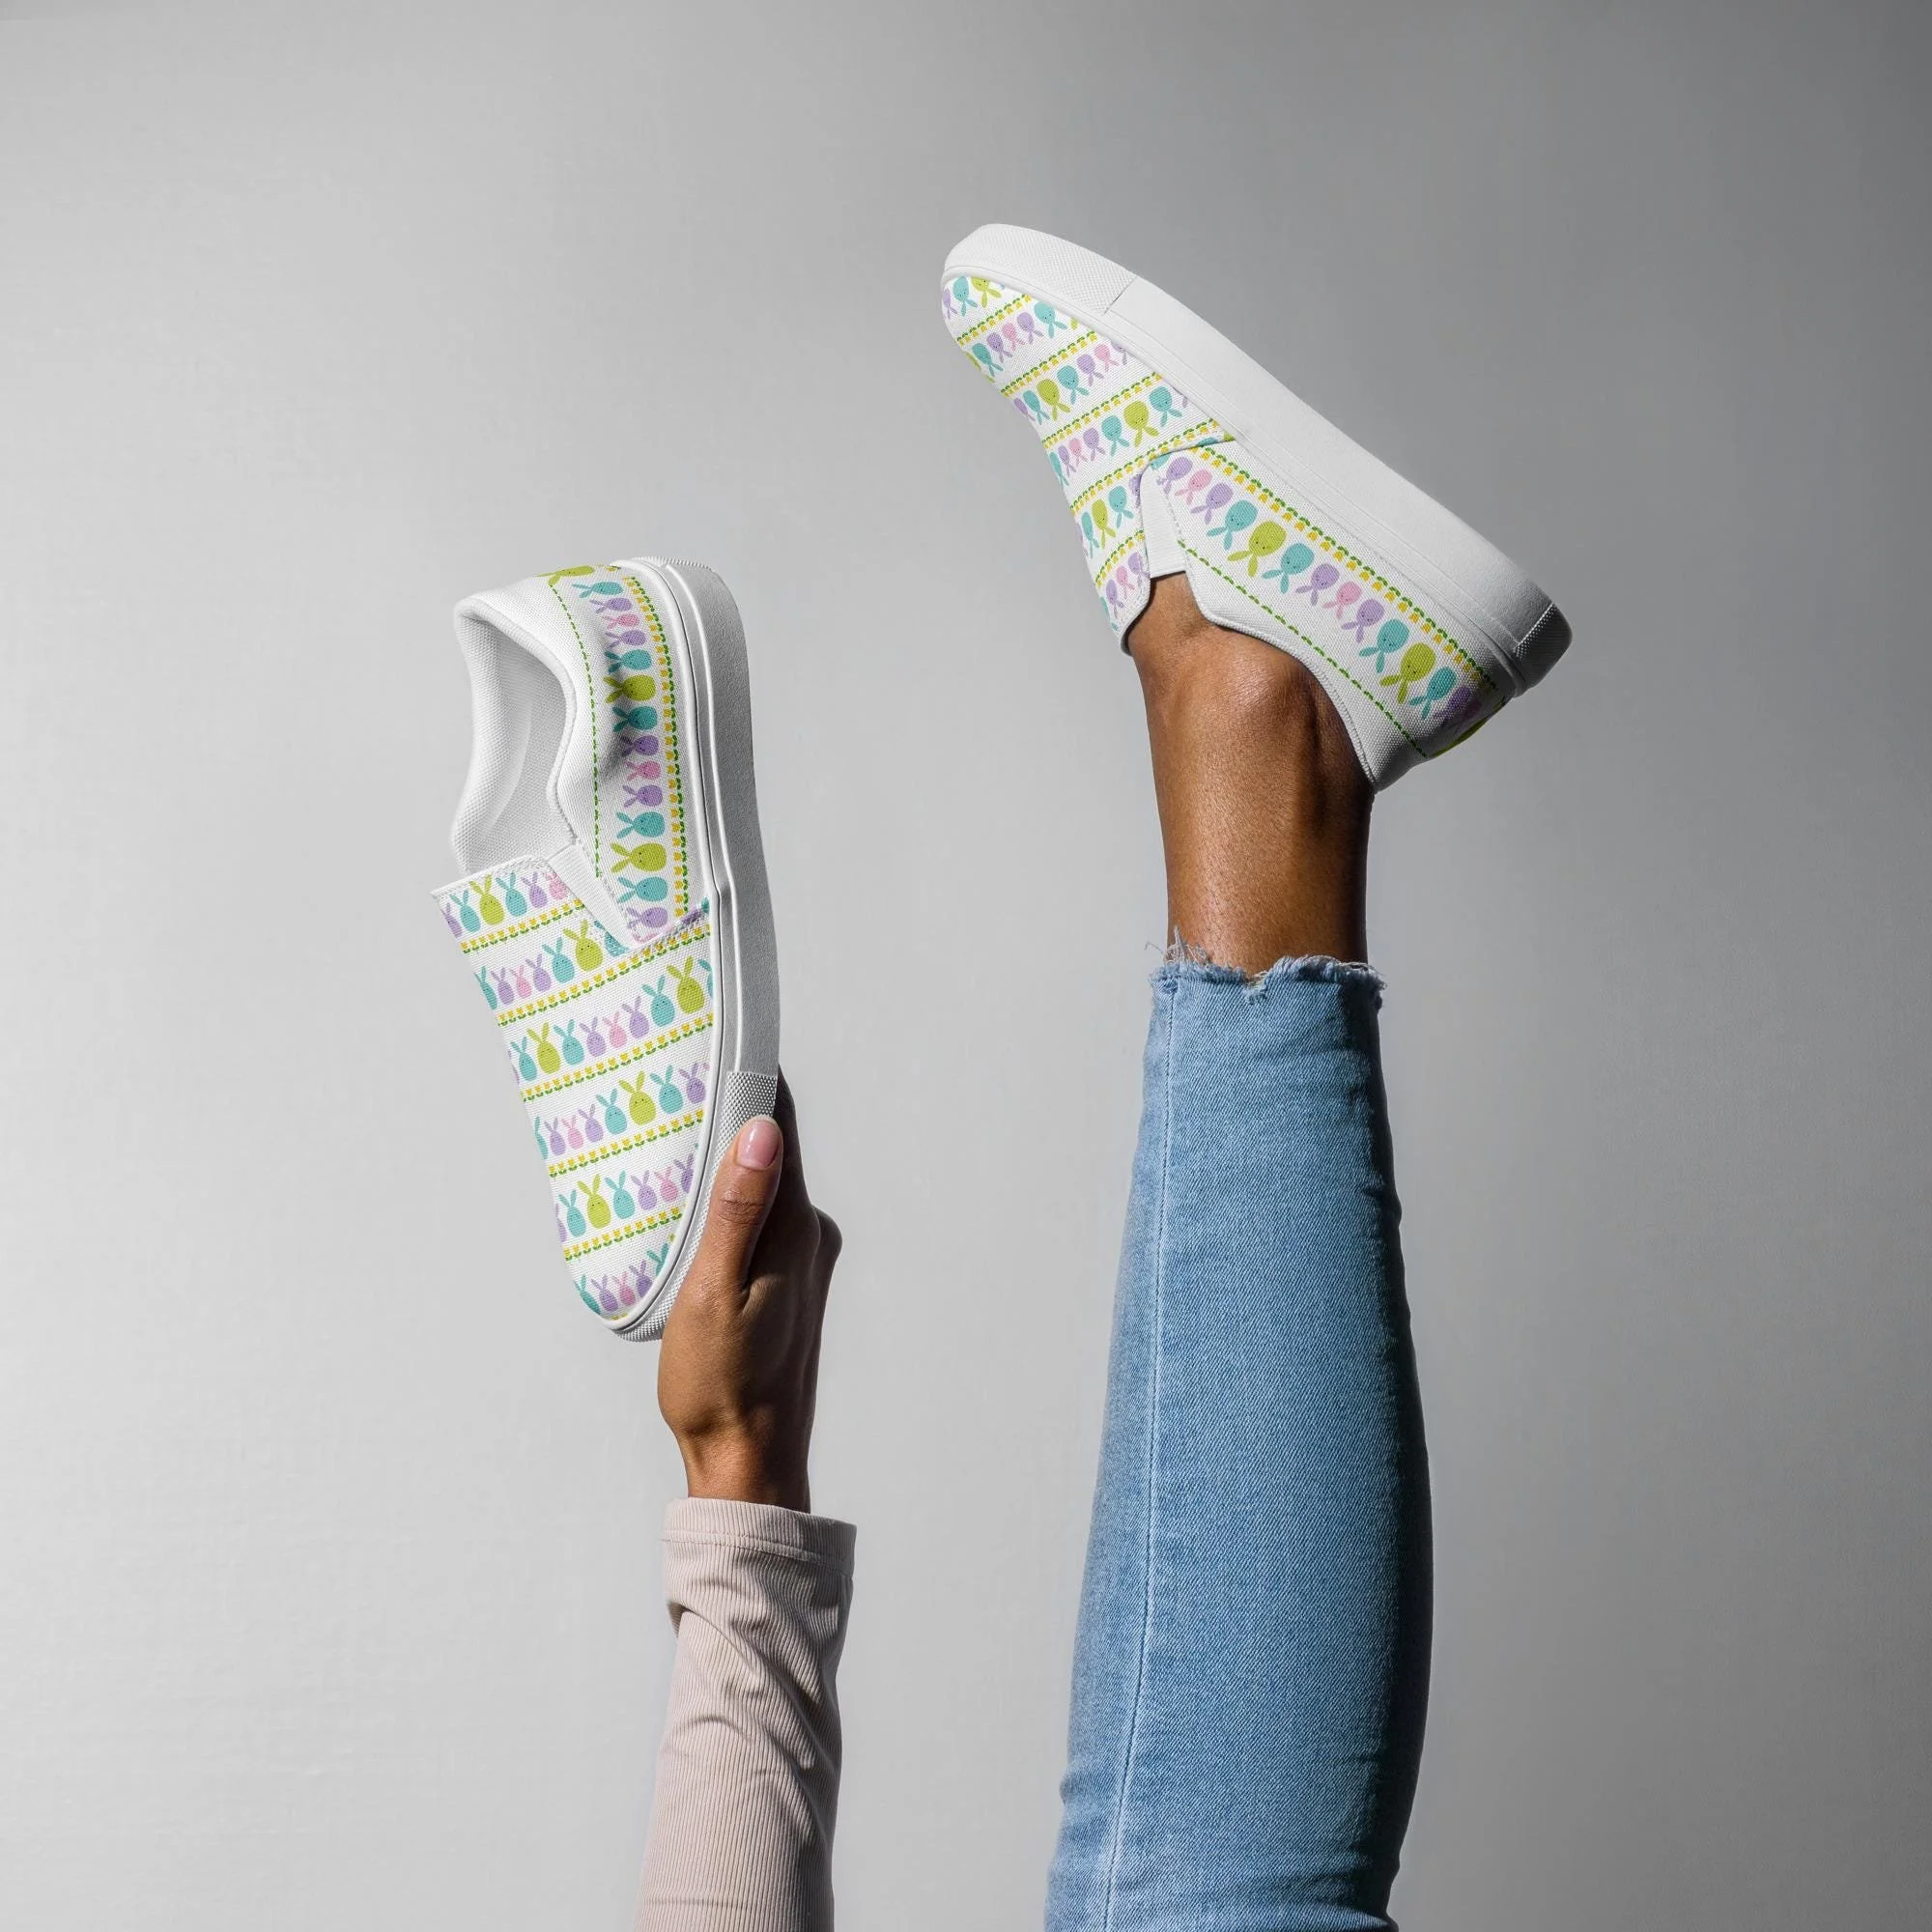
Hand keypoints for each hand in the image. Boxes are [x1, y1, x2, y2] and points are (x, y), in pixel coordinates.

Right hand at [657, 1078, 838, 1512]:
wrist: (750, 1463)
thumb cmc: (722, 1386)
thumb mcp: (712, 1294)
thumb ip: (738, 1211)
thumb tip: (765, 1130)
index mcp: (798, 1228)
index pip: (782, 1126)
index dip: (751, 1077)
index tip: (713, 1037)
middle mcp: (813, 1235)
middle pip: (773, 1149)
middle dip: (731, 1110)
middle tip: (674, 1077)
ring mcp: (806, 1260)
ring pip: (766, 1185)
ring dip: (729, 1158)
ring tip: (674, 1131)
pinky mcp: (792, 1284)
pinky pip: (763, 1219)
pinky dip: (733, 1199)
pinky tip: (694, 1204)